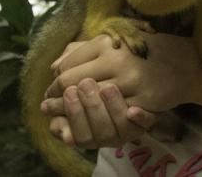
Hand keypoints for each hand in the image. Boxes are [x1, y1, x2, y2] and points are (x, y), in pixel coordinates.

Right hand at [41, 78, 158, 147]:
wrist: (145, 66)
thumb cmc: (106, 67)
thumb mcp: (85, 68)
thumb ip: (68, 74)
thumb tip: (52, 79)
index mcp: (88, 127)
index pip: (77, 134)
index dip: (70, 115)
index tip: (67, 93)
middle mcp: (107, 133)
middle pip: (96, 134)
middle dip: (88, 110)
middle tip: (83, 86)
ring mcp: (128, 128)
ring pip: (118, 131)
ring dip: (111, 110)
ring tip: (107, 88)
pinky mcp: (149, 118)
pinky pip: (146, 125)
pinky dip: (140, 119)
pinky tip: (134, 111)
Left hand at [43, 32, 201, 114]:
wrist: (183, 62)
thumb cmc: (143, 51)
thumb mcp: (113, 41)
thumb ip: (82, 51)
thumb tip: (54, 67)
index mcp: (106, 44)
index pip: (68, 67)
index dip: (55, 82)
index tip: (50, 92)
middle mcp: (117, 61)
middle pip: (75, 84)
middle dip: (58, 99)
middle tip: (49, 107)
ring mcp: (131, 81)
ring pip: (91, 102)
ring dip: (74, 112)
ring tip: (63, 117)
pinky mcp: (142, 99)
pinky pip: (113, 114)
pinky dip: (99, 120)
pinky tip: (92, 122)